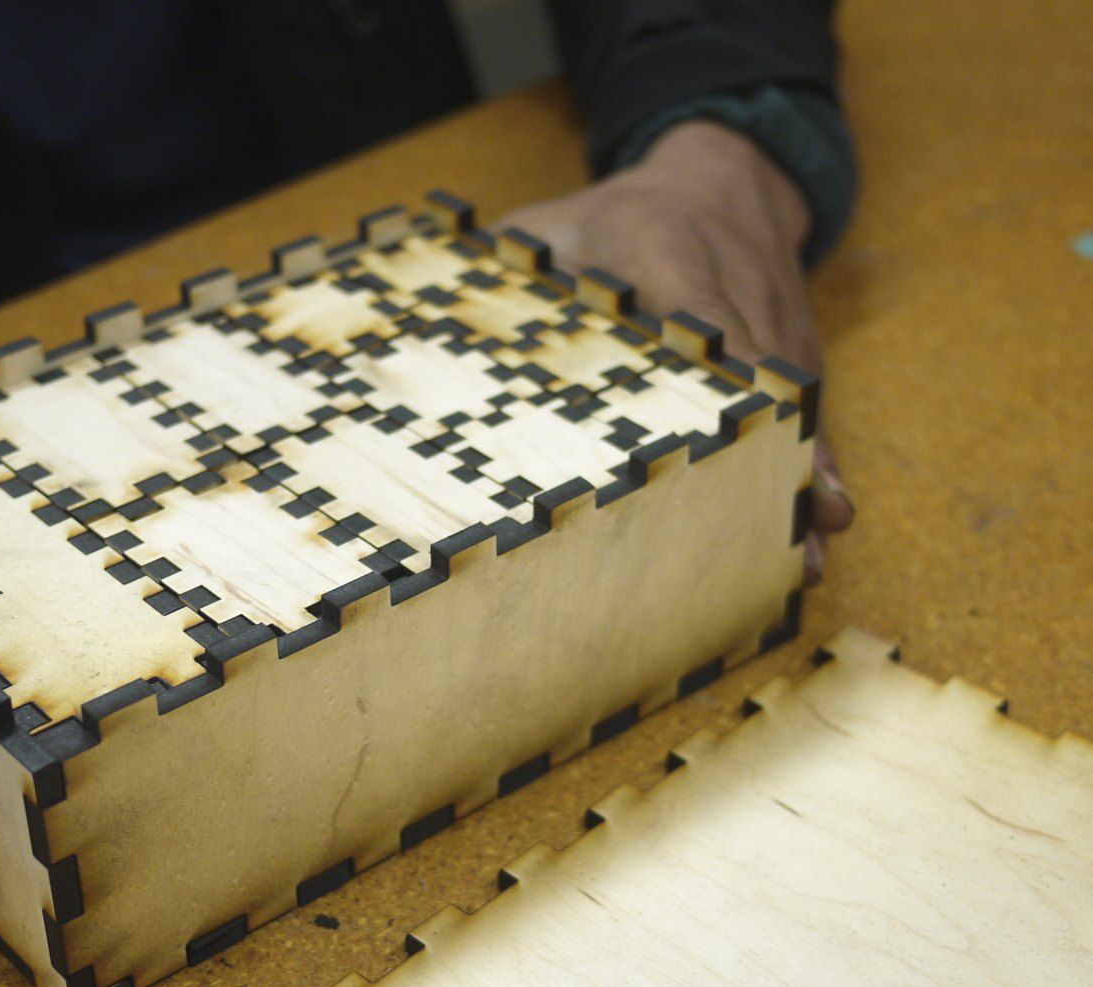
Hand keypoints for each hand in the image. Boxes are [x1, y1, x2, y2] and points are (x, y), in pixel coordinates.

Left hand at [502, 119, 852, 576]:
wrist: (721, 175)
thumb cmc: (613, 215)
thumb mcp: (551, 225)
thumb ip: (503, 276)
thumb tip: (425, 323)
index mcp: (667, 252)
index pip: (699, 318)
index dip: (723, 379)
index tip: (737, 434)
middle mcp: (736, 291)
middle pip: (768, 380)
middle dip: (786, 453)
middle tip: (800, 526)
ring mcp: (774, 324)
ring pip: (799, 405)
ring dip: (806, 477)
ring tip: (809, 554)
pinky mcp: (793, 351)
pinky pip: (808, 412)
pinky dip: (812, 465)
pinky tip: (817, 521)